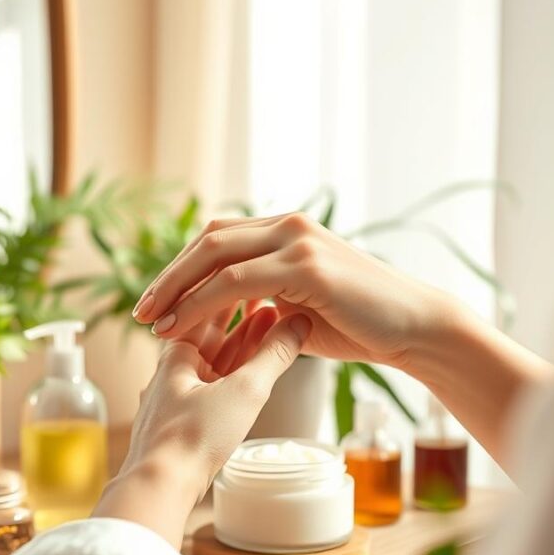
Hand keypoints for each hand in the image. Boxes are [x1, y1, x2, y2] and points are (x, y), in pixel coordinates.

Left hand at [93, 307, 311, 546]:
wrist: (161, 485)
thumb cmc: (193, 435)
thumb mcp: (245, 390)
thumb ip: (275, 355)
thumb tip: (300, 322)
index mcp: (177, 352)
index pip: (209, 307)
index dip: (238, 289)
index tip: (262, 273)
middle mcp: (173, 371)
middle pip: (215, 334)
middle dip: (245, 316)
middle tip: (275, 294)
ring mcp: (179, 398)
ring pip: (218, 362)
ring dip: (245, 345)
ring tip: (274, 323)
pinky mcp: (188, 423)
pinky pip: (217, 387)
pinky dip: (238, 374)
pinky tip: (256, 371)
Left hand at [132, 213, 456, 368]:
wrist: (412, 329)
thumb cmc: (360, 324)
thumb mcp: (302, 306)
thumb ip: (267, 301)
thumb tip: (236, 315)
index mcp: (285, 231)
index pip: (218, 239)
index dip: (182, 268)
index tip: (157, 302)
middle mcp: (287, 225)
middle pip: (208, 240)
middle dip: (169, 276)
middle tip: (141, 311)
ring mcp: (296, 241)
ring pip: (215, 256)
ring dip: (176, 290)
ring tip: (152, 322)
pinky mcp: (305, 265)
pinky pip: (236, 281)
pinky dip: (200, 304)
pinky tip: (180, 327)